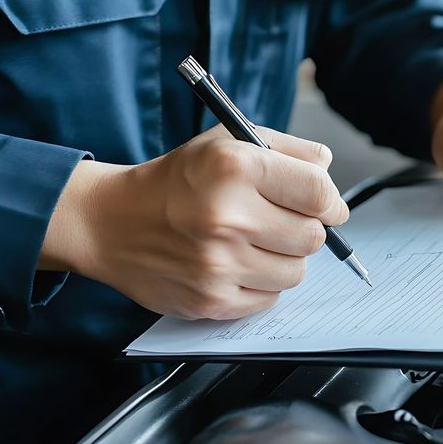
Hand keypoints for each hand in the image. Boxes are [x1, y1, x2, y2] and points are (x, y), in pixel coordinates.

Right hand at [39, 125, 347, 319]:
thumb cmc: (177, 181)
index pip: (318, 192)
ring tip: (252, 243)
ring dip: (283, 259)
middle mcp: (226, 216)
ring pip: (296, 272)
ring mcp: (218, 263)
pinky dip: (261, 284)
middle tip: (279, 222)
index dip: (330, 201)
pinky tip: (235, 264)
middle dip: (304, 229)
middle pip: (313, 236)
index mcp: (234, 167)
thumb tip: (327, 167)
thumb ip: (287, 149)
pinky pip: (270, 299)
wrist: (112, 222)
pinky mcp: (211, 299)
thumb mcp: (227, 143)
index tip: (328, 206)